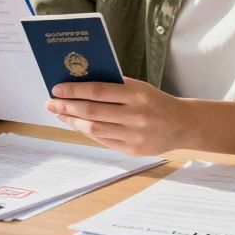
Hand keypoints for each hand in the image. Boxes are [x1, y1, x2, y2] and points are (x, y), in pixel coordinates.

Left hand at [47, 78, 184, 155]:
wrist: (183, 124)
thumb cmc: (155, 102)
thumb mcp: (139, 87)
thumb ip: (114, 86)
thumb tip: (80, 85)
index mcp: (137, 94)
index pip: (98, 91)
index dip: (74, 90)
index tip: (57, 89)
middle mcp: (136, 115)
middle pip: (92, 111)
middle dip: (67, 106)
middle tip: (51, 103)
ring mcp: (134, 134)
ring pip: (94, 128)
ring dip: (73, 121)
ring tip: (61, 114)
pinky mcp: (133, 150)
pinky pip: (103, 140)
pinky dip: (87, 132)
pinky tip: (78, 124)